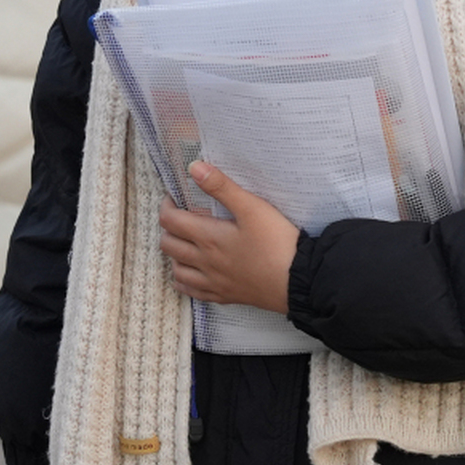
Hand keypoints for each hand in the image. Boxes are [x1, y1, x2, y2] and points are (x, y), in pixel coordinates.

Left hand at [158, 162, 299, 313]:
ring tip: (184, 242)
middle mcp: (205, 262)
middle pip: (168, 245)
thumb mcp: (252, 207)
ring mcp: (213, 282)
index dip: (167, 206)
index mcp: (208, 237)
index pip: (170, 221)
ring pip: (176, 270)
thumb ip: (222, 187)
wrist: (297, 281)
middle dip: (168, 228)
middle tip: (179, 217)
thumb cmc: (277, 242)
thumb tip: (194, 168)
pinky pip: (191, 292)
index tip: (174, 198)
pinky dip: (183, 281)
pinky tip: (191, 273)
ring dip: (174, 255)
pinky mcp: (225, 296)